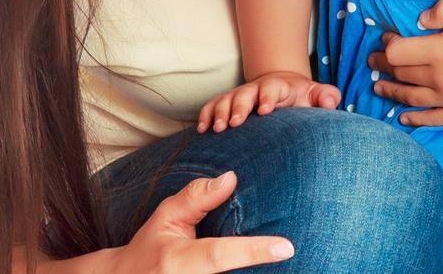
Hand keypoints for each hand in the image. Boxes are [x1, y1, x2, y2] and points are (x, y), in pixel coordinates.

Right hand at [111, 170, 293, 271]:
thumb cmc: (150, 248)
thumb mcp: (166, 217)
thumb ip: (197, 198)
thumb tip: (231, 178)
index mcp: (177, 261)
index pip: (219, 255)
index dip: (253, 251)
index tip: (286, 247)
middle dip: (259, 266)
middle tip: (292, 256)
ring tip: (282, 266)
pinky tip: (260, 269)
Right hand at [196, 71, 340, 132]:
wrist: (282, 89)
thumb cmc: (300, 98)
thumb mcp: (315, 95)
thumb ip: (326, 96)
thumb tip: (331, 101)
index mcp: (278, 87)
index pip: (273, 89)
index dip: (268, 97)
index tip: (265, 110)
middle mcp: (255, 89)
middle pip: (245, 93)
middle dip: (239, 106)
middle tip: (235, 123)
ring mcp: (239, 96)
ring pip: (226, 100)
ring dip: (220, 113)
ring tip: (217, 129)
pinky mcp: (226, 104)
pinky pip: (212, 107)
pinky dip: (206, 115)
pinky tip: (202, 129)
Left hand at [370, 0, 442, 126]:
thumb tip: (419, 19)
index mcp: (439, 51)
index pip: (398, 52)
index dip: (388, 45)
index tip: (387, 38)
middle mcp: (438, 78)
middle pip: (401, 74)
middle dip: (382, 66)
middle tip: (372, 61)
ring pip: (410, 97)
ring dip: (390, 91)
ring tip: (377, 86)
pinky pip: (431, 118)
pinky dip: (413, 119)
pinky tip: (403, 118)